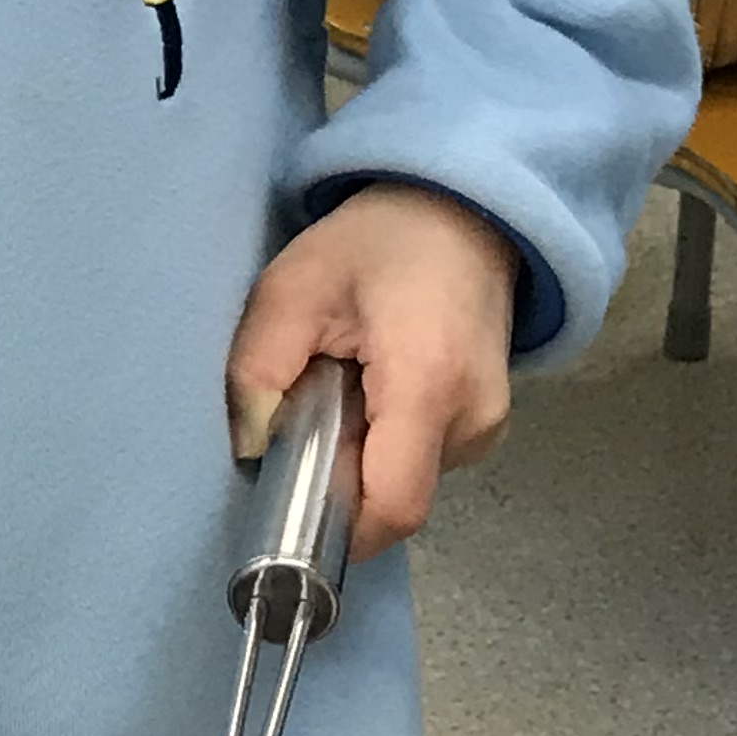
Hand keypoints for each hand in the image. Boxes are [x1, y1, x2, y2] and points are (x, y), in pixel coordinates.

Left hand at [227, 183, 517, 557]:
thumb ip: (259, 370)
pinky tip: (371, 389)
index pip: (392, 506)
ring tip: (342, 387)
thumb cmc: (377, 240)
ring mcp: (488, 424)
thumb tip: (248, 447)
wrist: (465, 208)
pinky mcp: (487, 421)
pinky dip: (387, 441)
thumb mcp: (293, 287)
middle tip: (304, 416)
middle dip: (338, 480)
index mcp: (427, 386)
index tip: (288, 508)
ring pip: (408, 480)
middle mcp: (472, 419)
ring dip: (362, 457)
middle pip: (395, 499)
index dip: (337, 527)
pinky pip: (424, 458)